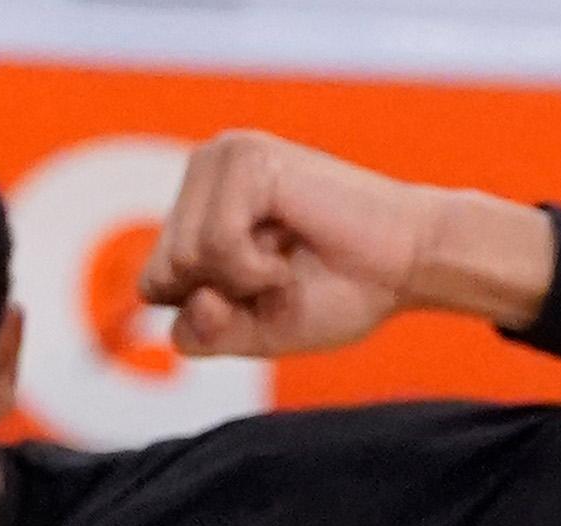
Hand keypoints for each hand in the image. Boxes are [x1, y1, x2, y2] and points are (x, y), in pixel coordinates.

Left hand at [138, 132, 553, 359]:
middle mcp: (204, 172)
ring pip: (182, 259)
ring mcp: (223, 157)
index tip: (264, 289)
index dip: (208, 313)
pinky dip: (254, 267)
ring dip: (243, 281)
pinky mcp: (246, 158)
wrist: (408, 266)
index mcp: (196, 207)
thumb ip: (199, 333)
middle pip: (160, 275)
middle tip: (282, 269)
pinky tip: (292, 243)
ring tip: (289, 254)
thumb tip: (192, 295)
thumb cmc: (335, 292)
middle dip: (224, 295)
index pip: (152, 287)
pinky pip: (215, 245)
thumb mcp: (250, 333)